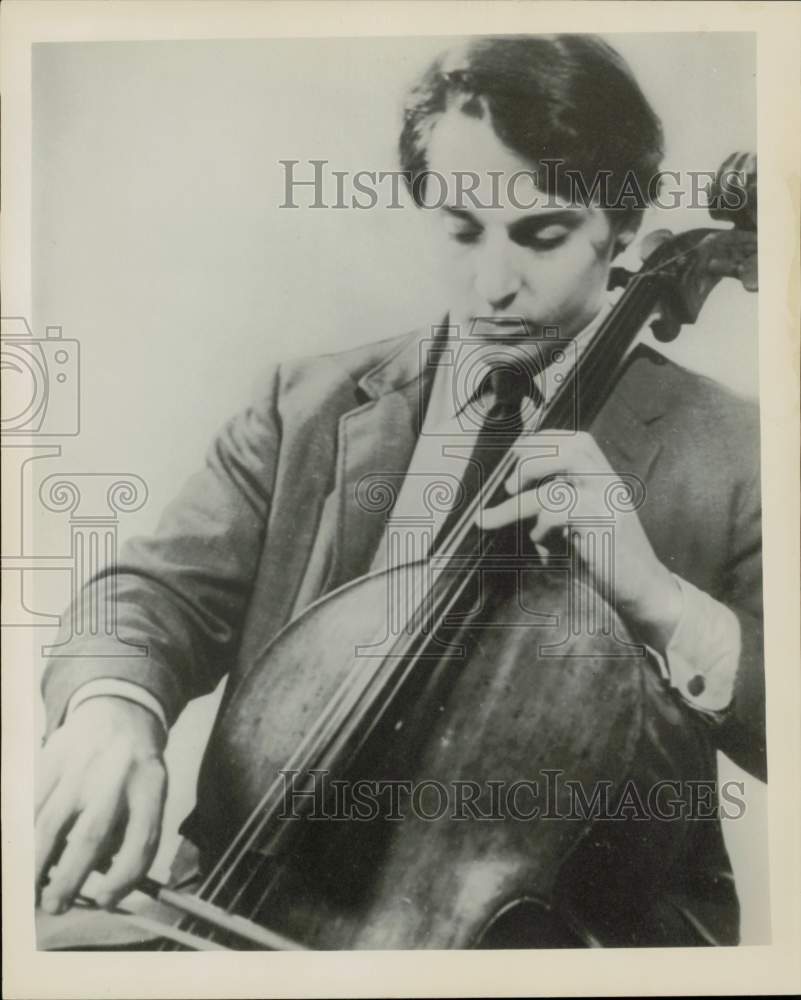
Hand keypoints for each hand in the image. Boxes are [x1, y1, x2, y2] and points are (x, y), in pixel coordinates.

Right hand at [36, 696, 166, 913]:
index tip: (106, 900)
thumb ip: (132, 834)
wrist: (119, 710)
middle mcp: (116, 774)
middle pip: (91, 834)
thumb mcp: (150, 792)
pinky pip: (31, 804)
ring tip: (31, 890)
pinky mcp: (53, 758)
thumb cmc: (135, 768)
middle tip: (55, 905)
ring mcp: (81, 765)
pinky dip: (22, 835)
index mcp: (151, 784)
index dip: (124, 877)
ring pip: (51, 822)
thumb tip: (104, 889)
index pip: (142, 839)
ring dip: (36, 864)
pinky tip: (23, 855)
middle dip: (69, 879)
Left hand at [478, 430, 682, 649]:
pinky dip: (540, 527)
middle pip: (570, 450)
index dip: (544, 440)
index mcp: (606, 479)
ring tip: (497, 518)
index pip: (578, 441)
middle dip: (531, 462)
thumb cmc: (605, 556)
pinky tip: (540, 542)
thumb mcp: (580, 522)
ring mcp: (609, 505)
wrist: (644, 589)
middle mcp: (610, 485)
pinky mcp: (604, 529)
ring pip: (555, 487)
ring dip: (517, 504)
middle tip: (510, 485)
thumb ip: (559, 501)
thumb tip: (515, 487)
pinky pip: (560, 515)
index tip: (516, 452)